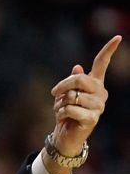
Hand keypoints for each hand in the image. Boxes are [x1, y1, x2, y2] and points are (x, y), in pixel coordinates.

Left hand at [49, 36, 121, 158]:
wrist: (65, 136)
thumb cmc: (66, 114)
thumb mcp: (66, 95)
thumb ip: (72, 82)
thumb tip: (77, 67)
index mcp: (95, 84)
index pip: (102, 64)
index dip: (109, 50)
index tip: (118, 37)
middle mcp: (101, 93)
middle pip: (80, 79)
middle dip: (63, 85)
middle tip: (54, 93)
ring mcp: (99, 106)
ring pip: (72, 96)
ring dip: (59, 103)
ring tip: (60, 109)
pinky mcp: (92, 118)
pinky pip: (71, 109)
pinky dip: (60, 112)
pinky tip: (62, 118)